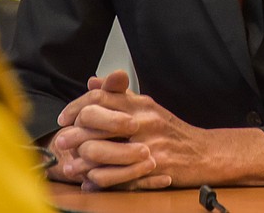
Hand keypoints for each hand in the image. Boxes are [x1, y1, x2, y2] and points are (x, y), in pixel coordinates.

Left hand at [55, 69, 206, 189]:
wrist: (203, 152)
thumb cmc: (171, 132)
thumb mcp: (147, 106)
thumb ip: (119, 95)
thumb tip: (93, 80)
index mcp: (140, 103)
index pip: (101, 97)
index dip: (77, 106)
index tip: (64, 118)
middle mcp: (144, 120)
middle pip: (98, 122)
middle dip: (74, 134)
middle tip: (60, 143)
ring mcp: (150, 144)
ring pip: (104, 151)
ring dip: (83, 161)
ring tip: (70, 167)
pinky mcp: (155, 167)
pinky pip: (120, 176)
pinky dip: (101, 181)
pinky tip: (91, 182)